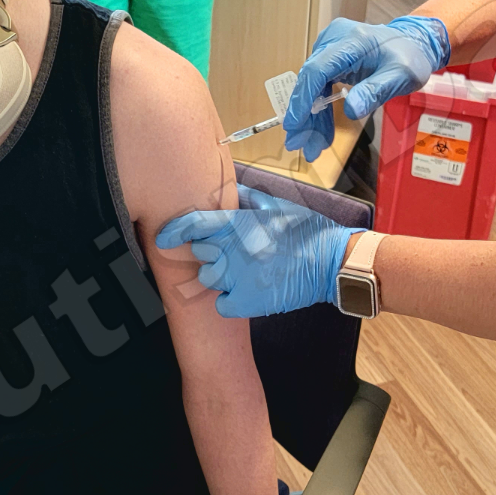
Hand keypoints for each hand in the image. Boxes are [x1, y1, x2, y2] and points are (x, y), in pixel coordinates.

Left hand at [155, 184, 352, 317]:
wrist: (331, 263)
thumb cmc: (307, 232)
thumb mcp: (278, 206)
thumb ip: (249, 198)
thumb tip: (231, 190)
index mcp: (238, 225)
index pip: (193, 225)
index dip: (173, 231)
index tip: (164, 237)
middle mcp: (234, 250)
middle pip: (200, 253)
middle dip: (211, 252)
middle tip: (231, 253)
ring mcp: (239, 278)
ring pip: (208, 278)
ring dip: (219, 276)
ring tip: (239, 273)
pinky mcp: (247, 301)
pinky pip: (221, 304)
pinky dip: (229, 300)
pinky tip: (243, 292)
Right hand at [283, 15, 450, 161]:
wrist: (414, 43)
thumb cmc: (410, 59)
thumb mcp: (400, 77)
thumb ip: (375, 91)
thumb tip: (350, 111)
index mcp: (352, 41)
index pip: (317, 70)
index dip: (303, 99)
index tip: (295, 126)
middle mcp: (334, 39)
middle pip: (310, 80)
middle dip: (304, 116)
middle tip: (298, 145)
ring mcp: (330, 46)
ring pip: (312, 86)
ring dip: (311, 117)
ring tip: (312, 146)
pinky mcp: (330, 56)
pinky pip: (319, 85)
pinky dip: (320, 109)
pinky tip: (320, 130)